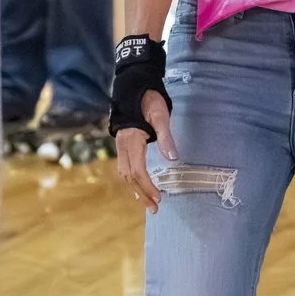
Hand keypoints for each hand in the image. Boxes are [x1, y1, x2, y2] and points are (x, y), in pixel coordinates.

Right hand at [116, 92, 175, 212]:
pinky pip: (125, 167)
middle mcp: (123, 146)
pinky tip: (139, 187)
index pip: (138, 171)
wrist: (135, 87)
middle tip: (155, 208)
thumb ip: (166, 137)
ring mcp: (121, 146)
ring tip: (148, 202)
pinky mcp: (123, 145)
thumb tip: (173, 159)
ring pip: (125, 174)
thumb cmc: (150, 100)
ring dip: (136, 190)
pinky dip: (132, 180)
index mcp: (132, 140)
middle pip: (130, 176)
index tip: (159, 198)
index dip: (148, 187)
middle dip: (142, 194)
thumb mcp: (161, 116)